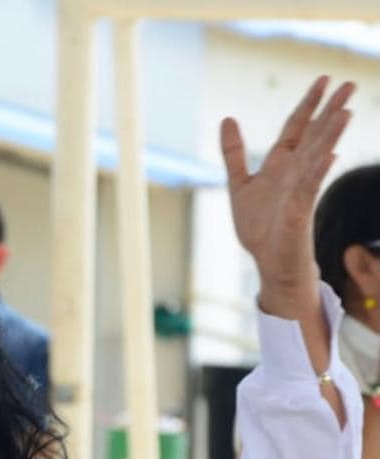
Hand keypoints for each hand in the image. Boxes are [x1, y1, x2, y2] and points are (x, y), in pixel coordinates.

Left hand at [221, 76, 354, 315]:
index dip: (309, 103)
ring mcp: (299, 190)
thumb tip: (228, 117)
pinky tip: (329, 156)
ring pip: (317, 157)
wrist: (269, 261)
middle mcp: (294, 172)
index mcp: (281, 164)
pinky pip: (309, 189)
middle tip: (350, 83)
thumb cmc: (260, 226)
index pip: (297, 127)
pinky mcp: (299, 212)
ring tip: (345, 111)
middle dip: (330, 110)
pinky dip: (317, 173)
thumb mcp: (240, 184)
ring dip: (330, 135)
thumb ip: (234, 153)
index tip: (324, 79)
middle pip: (314, 135)